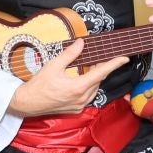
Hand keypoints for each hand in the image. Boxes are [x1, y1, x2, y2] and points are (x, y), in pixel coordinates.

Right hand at [10, 39, 128, 117]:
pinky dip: (87, 86)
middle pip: (98, 80)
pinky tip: (79, 79)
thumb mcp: (53, 65)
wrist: (28, 103)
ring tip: (87, 67)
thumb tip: (81, 43)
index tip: (124, 58)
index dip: (113, 64)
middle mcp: (82, 98)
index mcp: (78, 87)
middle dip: (100, 68)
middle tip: (97, 57)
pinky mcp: (76, 109)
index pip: (101, 73)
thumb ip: (69, 54)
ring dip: (93, 78)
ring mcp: (79, 105)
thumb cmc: (39, 84)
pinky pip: (88, 95)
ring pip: (94, 88)